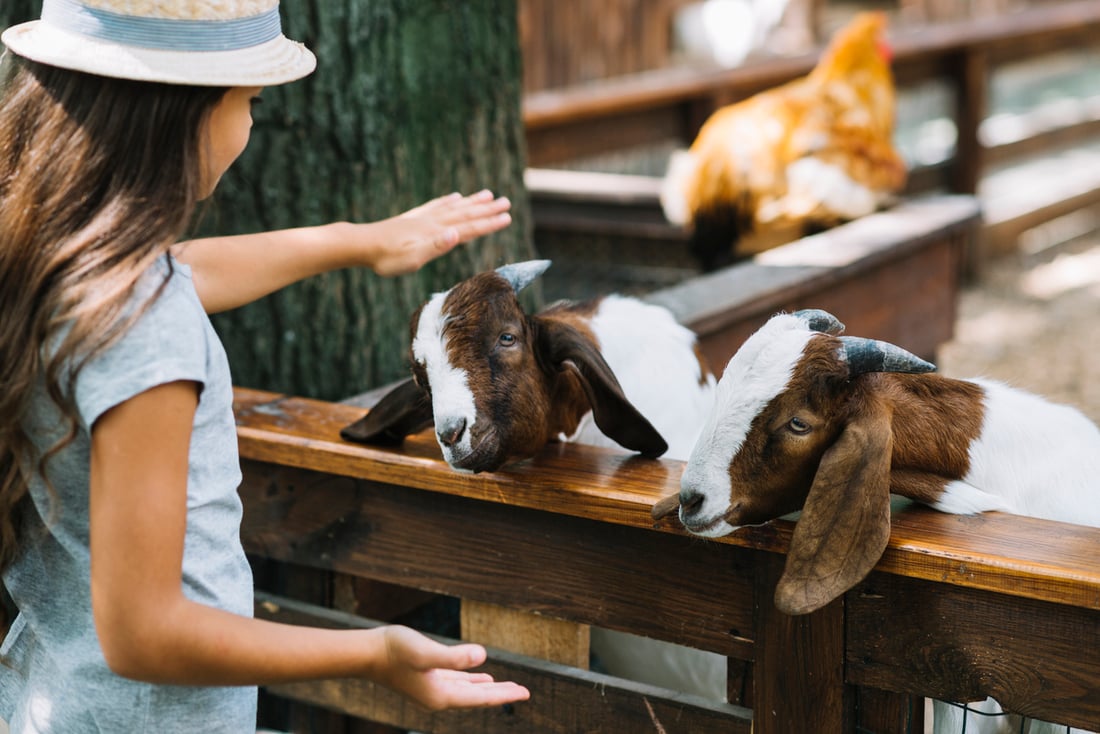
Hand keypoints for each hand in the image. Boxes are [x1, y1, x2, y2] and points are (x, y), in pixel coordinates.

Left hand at [367, 190, 511, 275]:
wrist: (361, 245)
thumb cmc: (387, 257)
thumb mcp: (413, 257)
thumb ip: (437, 245)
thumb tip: (457, 233)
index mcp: (436, 233)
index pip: (469, 228)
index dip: (489, 223)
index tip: (507, 217)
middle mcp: (433, 222)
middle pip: (465, 214)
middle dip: (487, 209)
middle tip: (506, 202)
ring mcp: (423, 218)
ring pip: (454, 208)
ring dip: (472, 202)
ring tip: (487, 194)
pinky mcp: (412, 218)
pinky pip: (436, 206)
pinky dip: (448, 201)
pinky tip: (454, 197)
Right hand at [374, 625, 529, 710]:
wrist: (367, 653)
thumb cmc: (394, 651)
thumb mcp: (425, 652)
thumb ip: (453, 657)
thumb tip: (482, 657)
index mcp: (441, 696)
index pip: (480, 698)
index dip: (504, 695)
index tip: (525, 693)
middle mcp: (438, 697)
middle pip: (477, 697)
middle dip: (501, 693)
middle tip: (524, 692)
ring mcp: (431, 689)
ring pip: (468, 690)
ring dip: (487, 688)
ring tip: (506, 687)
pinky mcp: (425, 678)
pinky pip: (456, 682)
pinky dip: (470, 680)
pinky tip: (477, 676)